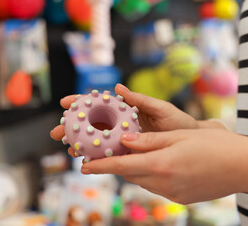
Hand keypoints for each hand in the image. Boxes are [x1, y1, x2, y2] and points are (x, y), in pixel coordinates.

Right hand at [50, 84, 200, 155]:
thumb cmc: (178, 124)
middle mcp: (122, 125)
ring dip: (80, 144)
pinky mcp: (129, 154)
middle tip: (57, 132)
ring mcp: (123, 140)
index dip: (81, 103)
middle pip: (92, 124)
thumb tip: (117, 87)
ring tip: (68, 148)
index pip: (101, 104)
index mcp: (127, 110)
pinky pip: (109, 155)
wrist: (191, 145)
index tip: (65, 103)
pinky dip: (95, 157)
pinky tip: (85, 160)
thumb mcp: (160, 109)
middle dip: (72, 127)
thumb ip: (139, 100)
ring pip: (96, 141)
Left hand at [81, 129, 247, 203]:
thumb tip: (124, 142)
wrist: (243, 166)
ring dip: (134, 170)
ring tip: (132, 157)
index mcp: (161, 165)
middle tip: (107, 155)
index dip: (100, 166)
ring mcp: (172, 194)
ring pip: (142, 181)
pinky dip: (150, 175)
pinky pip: (156, 186)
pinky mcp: (180, 198)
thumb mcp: (179, 136)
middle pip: (130, 174)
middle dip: (117, 165)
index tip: (83, 166)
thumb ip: (149, 142)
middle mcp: (164, 183)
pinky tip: (156, 164)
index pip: (122, 166)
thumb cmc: (213, 146)